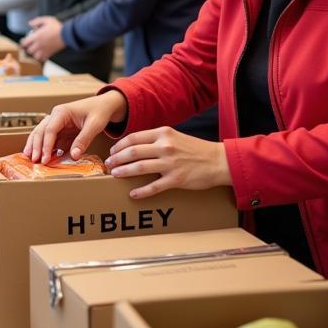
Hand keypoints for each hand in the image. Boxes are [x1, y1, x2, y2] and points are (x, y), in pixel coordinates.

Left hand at [21, 16, 65, 60]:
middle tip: (31, 45)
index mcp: (37, 36)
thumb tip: (30, 24)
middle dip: (29, 47)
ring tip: (36, 50)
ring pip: (35, 56)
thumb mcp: (47, 20)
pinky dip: (41, 57)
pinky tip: (42, 53)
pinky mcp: (50, 53)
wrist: (67, 34)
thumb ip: (37, 21)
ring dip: (34, 53)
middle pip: (29, 50)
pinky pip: (42, 59)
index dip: (23, 42)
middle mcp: (39, 44)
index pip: (25, 43)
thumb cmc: (57, 27)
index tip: (24, 41)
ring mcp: (44, 50)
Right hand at [23, 90, 127, 163]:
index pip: (50, 130)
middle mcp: (55, 116)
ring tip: (29, 157)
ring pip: (40, 134)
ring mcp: (56, 123)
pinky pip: (49, 139)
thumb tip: (74, 156)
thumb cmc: (99, 112)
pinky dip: (43, 147)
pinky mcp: (60, 130)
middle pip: (41, 131)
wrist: (104, 105)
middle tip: (35, 161)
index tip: (45, 159)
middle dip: (36, 146)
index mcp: (62, 112)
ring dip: (34, 145)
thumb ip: (83, 140)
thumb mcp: (94, 125)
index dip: (46, 145)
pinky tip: (39, 155)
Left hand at [104, 128, 231, 198]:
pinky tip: (133, 194)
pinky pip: (154, 187)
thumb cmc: (195, 149)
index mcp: (163, 133)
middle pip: (132, 152)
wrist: (219, 161)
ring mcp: (170, 164)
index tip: (112, 151)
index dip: (119, 146)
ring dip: (123, 172)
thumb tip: (134, 145)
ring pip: (139, 168)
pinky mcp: (176, 180)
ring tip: (114, 175)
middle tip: (109, 164)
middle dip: (116, 159)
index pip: (133, 138)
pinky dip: (141, 191)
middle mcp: (165, 147)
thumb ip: (156, 139)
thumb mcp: (174, 136)